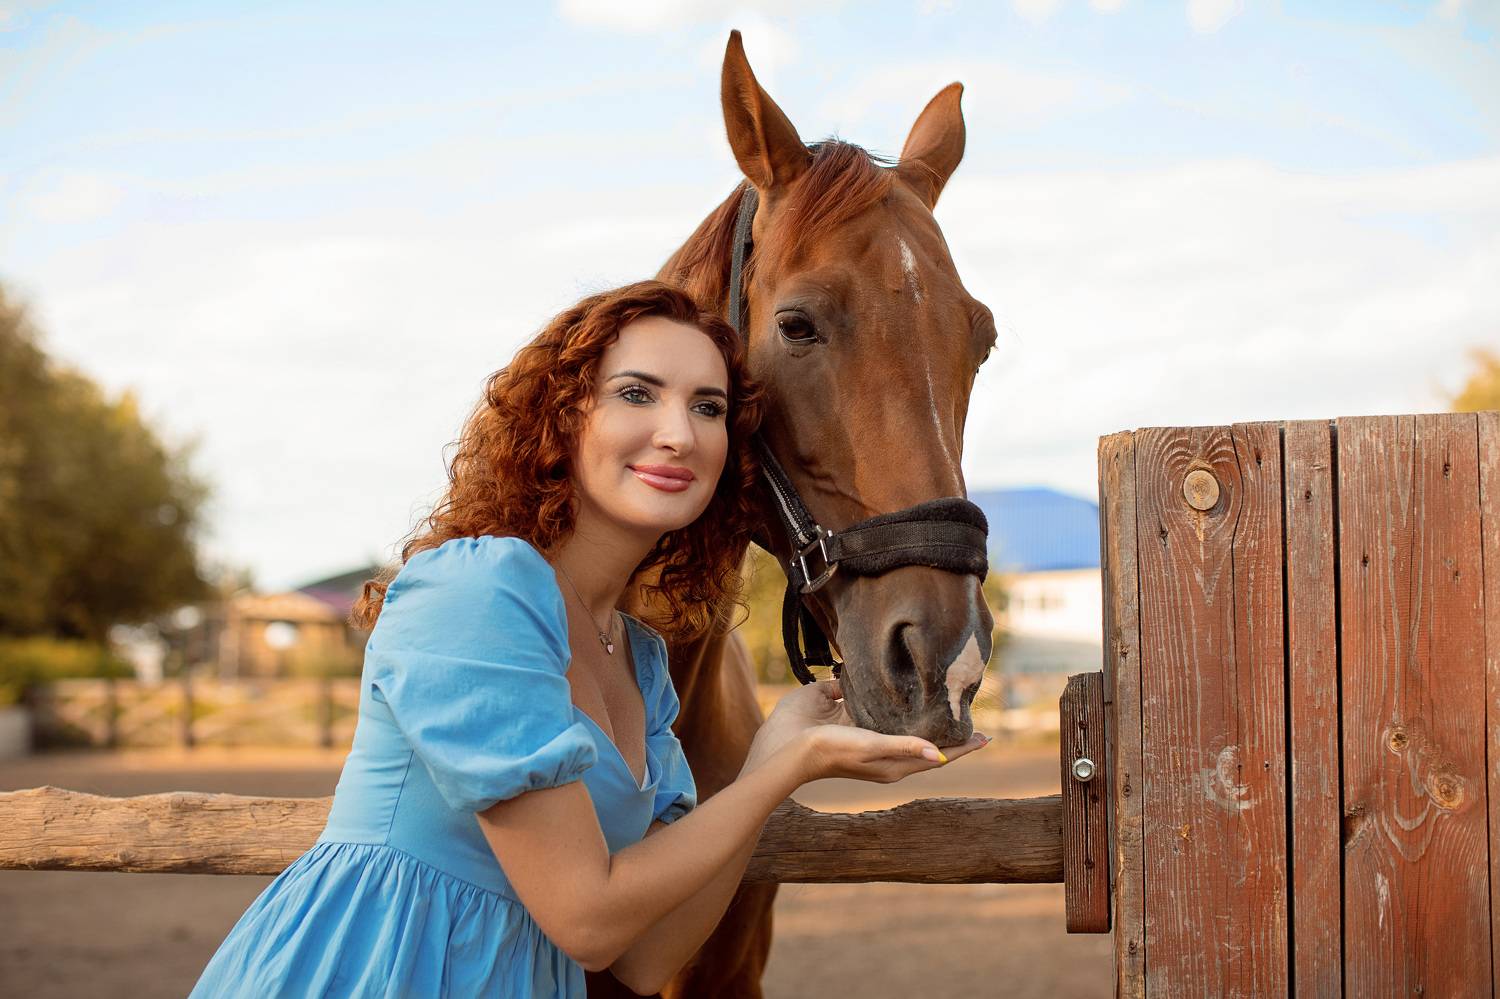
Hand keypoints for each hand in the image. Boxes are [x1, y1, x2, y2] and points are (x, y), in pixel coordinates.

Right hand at [744, 679, 989, 783]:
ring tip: (941, 689)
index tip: (986, 735)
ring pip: (899, 716)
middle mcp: (882, 745)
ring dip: (919, 705)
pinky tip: (898, 676)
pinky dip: (889, 692)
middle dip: (946, 724)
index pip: (937, 754)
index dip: (961, 746)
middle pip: (923, 735)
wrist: (785, 747)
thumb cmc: (831, 752)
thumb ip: (904, 747)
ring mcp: (864, 727)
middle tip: (968, 705)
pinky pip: (874, 699)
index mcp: (893, 762)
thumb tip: (942, 756)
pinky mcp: (846, 709)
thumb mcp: (871, 748)